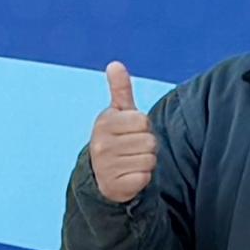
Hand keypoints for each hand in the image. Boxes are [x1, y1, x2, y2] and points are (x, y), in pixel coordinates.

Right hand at [88, 64, 156, 206]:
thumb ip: (120, 89)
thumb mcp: (119, 113)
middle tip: (132, 149)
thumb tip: (115, 64)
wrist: (103, 175)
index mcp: (104, 123)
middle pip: (149, 140)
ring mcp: (106, 166)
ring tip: (131, 161)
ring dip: (146, 161)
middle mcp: (100, 144)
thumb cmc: (118, 139)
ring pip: (149, 159)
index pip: (143, 120)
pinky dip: (142, 178)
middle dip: (146, 145)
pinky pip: (145, 177)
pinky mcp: (115, 185)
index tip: (131, 132)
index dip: (143, 127)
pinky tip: (130, 177)